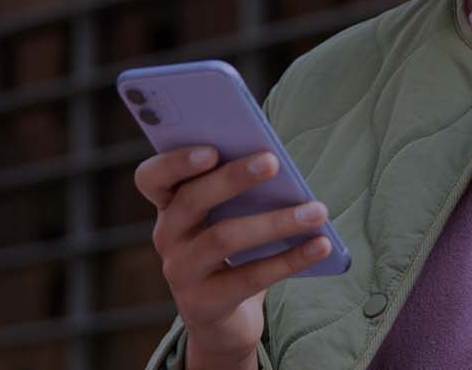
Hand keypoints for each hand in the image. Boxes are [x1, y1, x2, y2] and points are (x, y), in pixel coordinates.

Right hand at [135, 145, 332, 362]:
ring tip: (317, 211)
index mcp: (168, 205)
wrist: (221, 323)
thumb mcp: (225, 219)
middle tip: (273, 161)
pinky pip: (250, 277)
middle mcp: (166, 236)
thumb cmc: (229, 255)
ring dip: (275, 221)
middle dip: (233, 178)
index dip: (176, 161)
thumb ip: (237, 192)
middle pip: (191, 200)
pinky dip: (290, 260)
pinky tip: (320, 245)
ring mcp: (180, 272)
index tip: (212, 148)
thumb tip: (276, 163)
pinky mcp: (204, 304)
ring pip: (224, 238)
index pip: (151, 177)